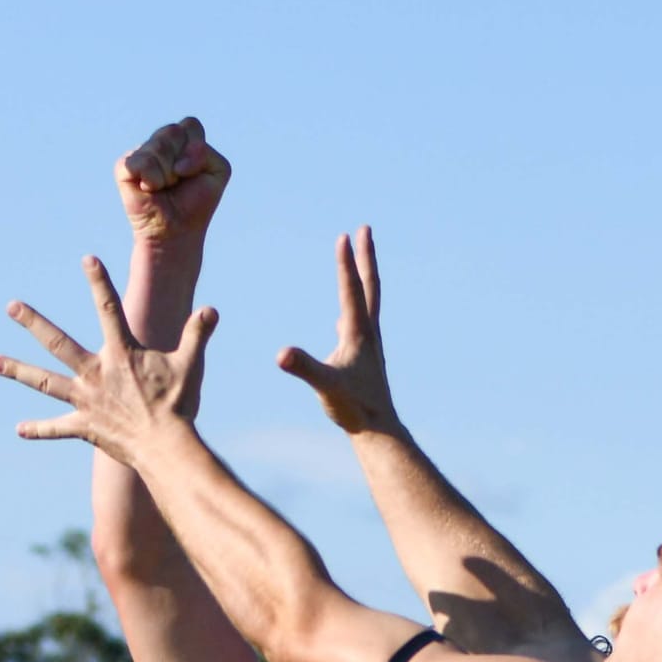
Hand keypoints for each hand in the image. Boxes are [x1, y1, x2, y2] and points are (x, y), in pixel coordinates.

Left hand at [0, 256, 214, 455]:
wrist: (165, 448)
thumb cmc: (177, 407)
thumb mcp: (189, 366)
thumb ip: (197, 335)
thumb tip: (211, 310)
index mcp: (121, 354)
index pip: (108, 309)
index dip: (99, 282)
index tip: (87, 258)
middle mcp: (96, 373)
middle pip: (58, 343)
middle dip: (33, 323)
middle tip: (11, 306)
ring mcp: (86, 400)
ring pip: (45, 382)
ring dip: (19, 371)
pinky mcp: (85, 427)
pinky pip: (58, 429)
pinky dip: (39, 429)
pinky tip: (19, 429)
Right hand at [115, 116, 229, 248]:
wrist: (176, 232)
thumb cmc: (196, 203)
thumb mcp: (218, 172)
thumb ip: (207, 153)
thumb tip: (177, 160)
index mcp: (182, 139)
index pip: (190, 125)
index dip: (196, 151)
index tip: (194, 174)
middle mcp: (159, 142)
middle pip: (173, 132)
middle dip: (182, 162)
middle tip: (178, 182)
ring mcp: (140, 152)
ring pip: (157, 146)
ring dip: (168, 175)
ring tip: (164, 188)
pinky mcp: (124, 166)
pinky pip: (140, 162)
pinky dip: (151, 179)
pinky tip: (149, 190)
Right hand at [276, 227, 401, 437]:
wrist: (379, 431)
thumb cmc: (354, 409)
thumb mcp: (325, 386)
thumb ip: (304, 368)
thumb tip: (281, 355)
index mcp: (358, 333)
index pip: (351, 290)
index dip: (346, 263)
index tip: (344, 235)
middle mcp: (368, 334)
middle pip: (368, 287)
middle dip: (365, 257)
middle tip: (365, 229)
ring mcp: (368, 346)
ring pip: (366, 304)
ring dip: (362, 280)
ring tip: (358, 263)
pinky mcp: (364, 360)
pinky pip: (358, 328)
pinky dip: (352, 314)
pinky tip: (342, 320)